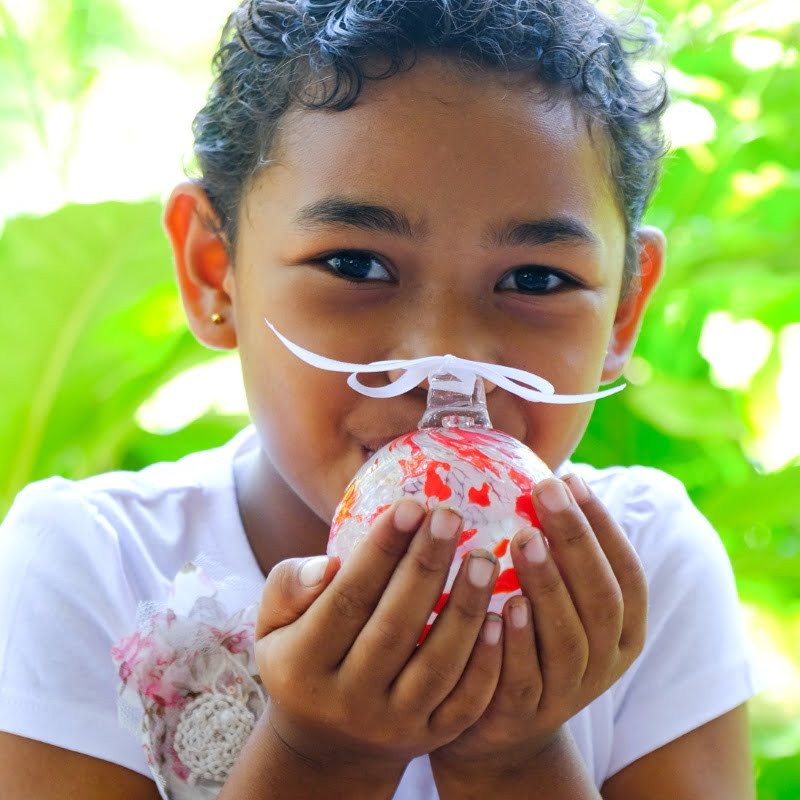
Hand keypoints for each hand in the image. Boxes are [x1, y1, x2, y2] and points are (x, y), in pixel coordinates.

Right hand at [254, 501, 505, 784]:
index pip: (347, 599)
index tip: (410, 505)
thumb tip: (329, 565)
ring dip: (465, 609)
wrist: (329, 746)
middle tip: (451, 515)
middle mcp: (349, 701)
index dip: (380, 552)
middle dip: (425, 567)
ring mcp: (394, 725)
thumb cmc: (303, 658)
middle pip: (394, 628)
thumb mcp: (272, 625)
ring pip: (437, 665)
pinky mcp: (432, 737)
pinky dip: (486, 661)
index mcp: (303, 665)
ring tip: (485, 559)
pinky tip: (499, 617)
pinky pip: (466, 702)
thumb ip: (289, 588)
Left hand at [431, 474, 647, 780]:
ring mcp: (569, 692)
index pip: (626, 572)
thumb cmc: (528, 637)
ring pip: (569, 639)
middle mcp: (606, 660)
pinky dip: (517, 642)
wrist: (502, 724)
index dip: (603, 525)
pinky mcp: (527, 715)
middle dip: (576, 540)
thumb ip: (554, 549)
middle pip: (601, 598)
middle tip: (544, 491)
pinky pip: (525, 679)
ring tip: (523, 538)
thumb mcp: (555, 599)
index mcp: (623, 628)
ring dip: (548, 584)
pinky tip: (499, 607)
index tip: (572, 480)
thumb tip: (529, 468)